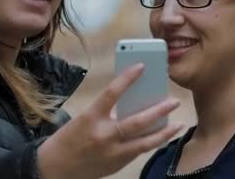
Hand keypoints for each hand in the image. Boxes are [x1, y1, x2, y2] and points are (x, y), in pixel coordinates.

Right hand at [37, 63, 181, 178]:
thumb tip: (133, 102)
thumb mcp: (84, 119)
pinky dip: (151, 142)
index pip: (112, 93)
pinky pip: (139, 151)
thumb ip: (106, 112)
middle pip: (137, 122)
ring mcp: (113, 153)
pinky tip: (161, 135)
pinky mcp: (118, 164)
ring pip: (145, 142)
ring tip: (178, 123)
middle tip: (173, 101)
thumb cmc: (69, 138)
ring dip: (164, 132)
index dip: (128, 78)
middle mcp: (103, 135)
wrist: (55, 168)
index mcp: (91, 118)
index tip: (142, 66)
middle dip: (159, 111)